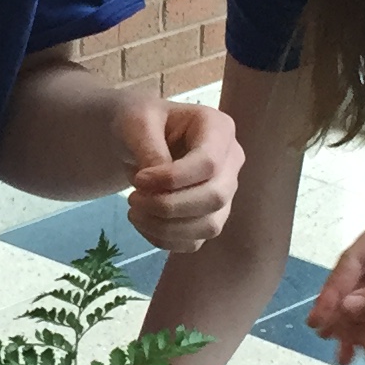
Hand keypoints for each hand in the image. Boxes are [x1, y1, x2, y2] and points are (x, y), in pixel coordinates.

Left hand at [116, 95, 242, 254]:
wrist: (139, 140)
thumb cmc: (141, 123)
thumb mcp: (137, 122)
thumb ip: (149, 149)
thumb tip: (161, 188)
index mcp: (219, 129)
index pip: (208, 163)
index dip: (172, 178)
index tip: (138, 179)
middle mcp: (231, 162)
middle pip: (215, 197)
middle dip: (168, 206)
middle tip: (133, 199)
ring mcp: (224, 193)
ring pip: (209, 226)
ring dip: (165, 227)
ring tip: (134, 212)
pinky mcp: (210, 218)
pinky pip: (195, 242)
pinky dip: (165, 240)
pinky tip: (144, 222)